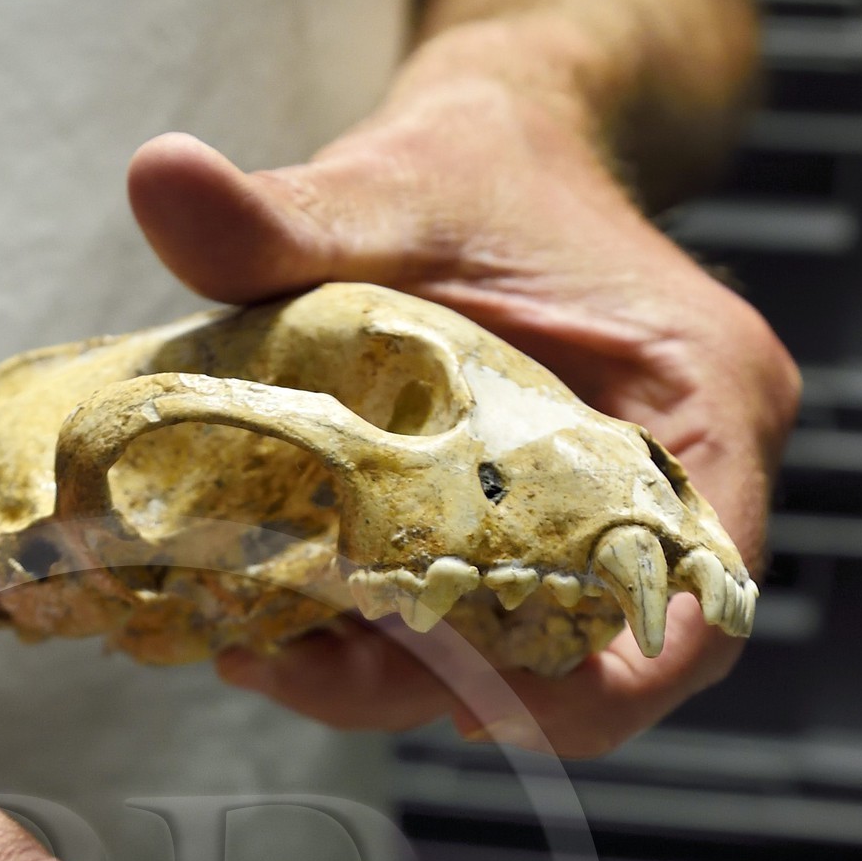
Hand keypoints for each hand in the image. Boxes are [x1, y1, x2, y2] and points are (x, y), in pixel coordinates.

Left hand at [129, 58, 798, 757]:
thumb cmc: (475, 167)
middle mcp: (676, 483)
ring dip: (400, 679)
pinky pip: (482, 622)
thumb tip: (157, 174)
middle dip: (451, 688)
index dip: (606, 689)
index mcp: (705, 402)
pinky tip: (282, 629)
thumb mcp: (388, 188)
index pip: (703, 604)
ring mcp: (608, 524)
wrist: (494, 151)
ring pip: (527, 658)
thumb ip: (284, 215)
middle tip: (300, 673)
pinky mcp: (539, 540)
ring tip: (265, 659)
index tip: (476, 709)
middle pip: (597, 655)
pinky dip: (391, 641)